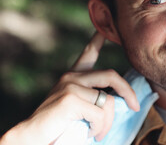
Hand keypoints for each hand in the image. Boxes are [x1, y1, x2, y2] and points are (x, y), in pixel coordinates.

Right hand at [0, 32, 139, 144]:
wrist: (30, 137)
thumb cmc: (56, 125)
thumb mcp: (77, 107)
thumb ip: (93, 98)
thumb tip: (118, 100)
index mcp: (72, 78)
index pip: (88, 53)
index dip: (98, 40)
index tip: (106, 30)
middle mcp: (71, 77)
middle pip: (111, 75)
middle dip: (128, 92)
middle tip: (135, 106)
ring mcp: (70, 86)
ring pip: (107, 100)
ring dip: (108, 122)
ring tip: (99, 133)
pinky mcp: (70, 99)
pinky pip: (100, 114)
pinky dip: (100, 127)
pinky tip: (91, 133)